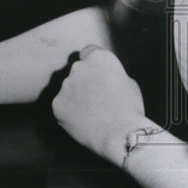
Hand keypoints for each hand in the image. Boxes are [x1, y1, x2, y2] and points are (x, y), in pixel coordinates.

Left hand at [51, 45, 151, 165]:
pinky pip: (62, 105)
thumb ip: (112, 74)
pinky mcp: (57, 103)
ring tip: (92, 114)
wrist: (120, 134)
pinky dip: (69, 112)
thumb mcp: (129, 83)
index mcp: (98, 58)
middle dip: (85, 82)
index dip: (94, 65)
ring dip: (76, 97)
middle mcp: (78, 67)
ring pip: (69, 89)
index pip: (89, 53)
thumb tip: (104, 77)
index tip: (97, 75)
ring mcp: (65, 85)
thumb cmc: (130, 109)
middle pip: (78, 72)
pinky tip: (82, 121)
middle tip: (97, 99)